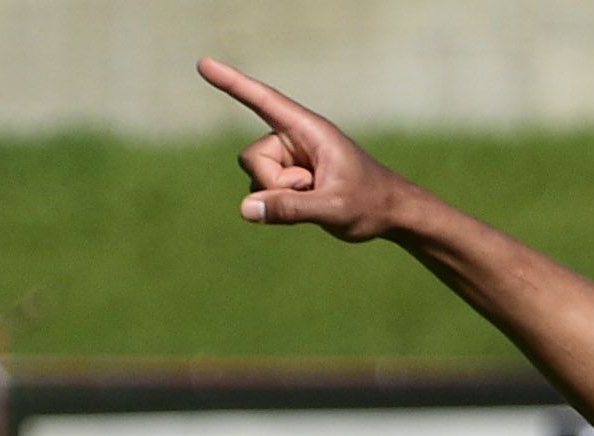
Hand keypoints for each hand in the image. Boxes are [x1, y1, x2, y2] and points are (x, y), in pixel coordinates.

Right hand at [205, 59, 413, 241]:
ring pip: (256, 179)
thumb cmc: (370, 203)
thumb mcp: (333, 207)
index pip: (263, 101)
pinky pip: (264, 194)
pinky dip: (282, 205)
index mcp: (308, 129)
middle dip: (274, 184)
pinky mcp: (288, 178)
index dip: (232, 83)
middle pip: (252, 159)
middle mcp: (294, 138)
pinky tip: (313, 203)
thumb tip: (246, 210)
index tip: (203, 64)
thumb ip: (291, 208)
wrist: (390, 214)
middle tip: (313, 190)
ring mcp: (289, 158)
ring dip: (282, 196)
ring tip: (319, 196)